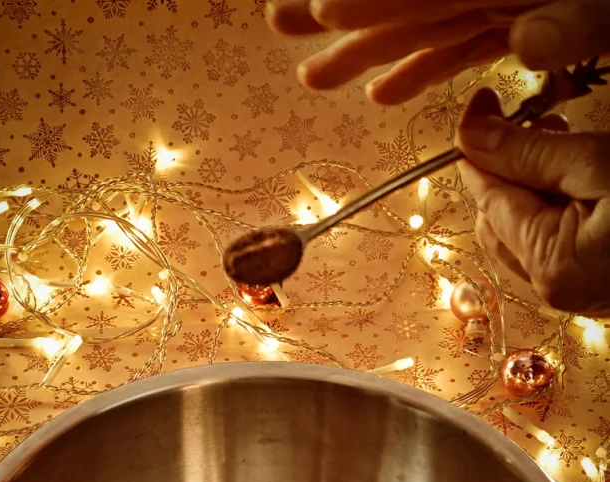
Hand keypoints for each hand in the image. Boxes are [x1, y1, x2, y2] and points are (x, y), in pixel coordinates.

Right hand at [266, 0, 609, 103]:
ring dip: (362, 54)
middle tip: (278, 22)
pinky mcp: (506, 28)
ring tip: (310, 77)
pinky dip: (416, 75)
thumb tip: (531, 40)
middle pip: (401, 1)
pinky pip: (451, 54)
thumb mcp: (604, 2)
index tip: (320, 5)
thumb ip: (572, 18)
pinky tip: (379, 98)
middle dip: (338, 14)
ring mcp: (493, 9)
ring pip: (415, 32)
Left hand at [458, 88, 609, 314]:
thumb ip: (531, 155)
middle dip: (503, 168)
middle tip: (535, 121)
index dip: (477, 147)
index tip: (480, 103)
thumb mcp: (600, 165)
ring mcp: (571, 294)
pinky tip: (574, 183)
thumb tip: (470, 137)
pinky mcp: (589, 288)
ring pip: (518, 236)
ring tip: (560, 145)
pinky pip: (546, 247)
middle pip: (495, 222)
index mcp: (551, 264)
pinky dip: (547, 212)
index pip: (487, 199)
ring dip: (525, 189)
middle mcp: (552, 289)